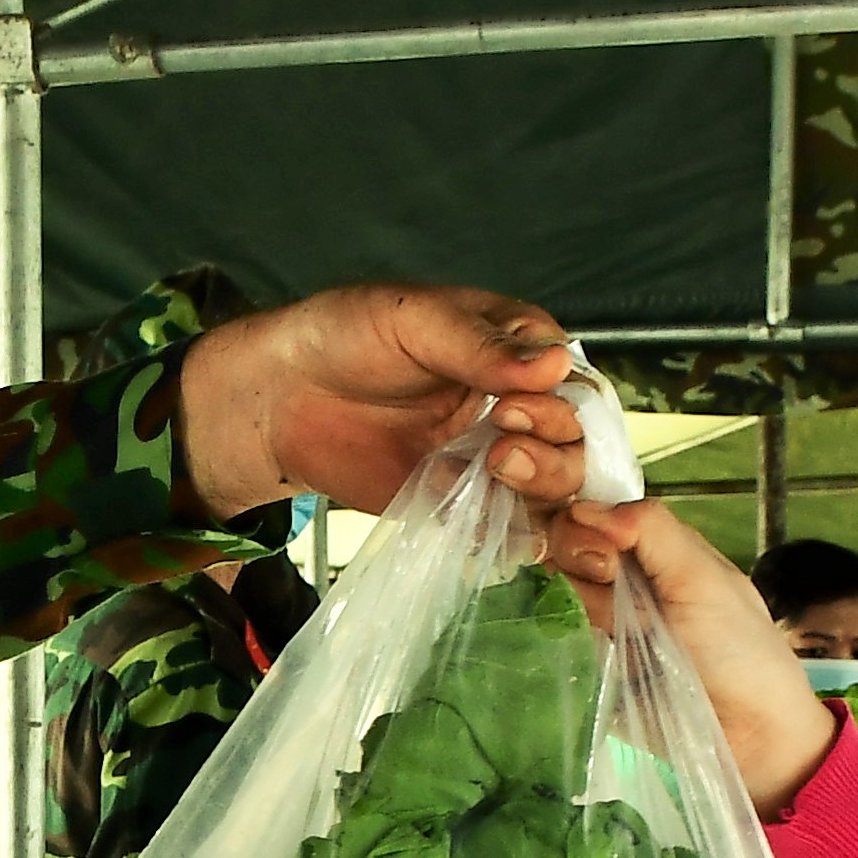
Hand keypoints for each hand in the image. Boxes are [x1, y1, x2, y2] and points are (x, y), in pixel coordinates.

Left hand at [174, 280, 576, 519]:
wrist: (280, 395)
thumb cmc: (347, 334)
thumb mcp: (416, 319)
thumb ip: (483, 346)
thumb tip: (553, 362)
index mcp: (520, 355)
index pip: (577, 388)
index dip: (562, 406)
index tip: (515, 407)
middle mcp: (517, 412)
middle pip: (574, 450)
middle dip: (553, 456)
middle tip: (501, 450)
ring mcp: (490, 464)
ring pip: (550, 497)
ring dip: (539, 496)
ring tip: (495, 475)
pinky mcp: (457, 508)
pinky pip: (502, 533)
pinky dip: (504, 537)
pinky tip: (481, 526)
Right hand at [543, 501, 832, 813]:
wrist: (749, 737)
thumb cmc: (739, 651)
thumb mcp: (702, 577)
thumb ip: (651, 530)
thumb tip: (584, 506)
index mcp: (657, 548)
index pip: (595, 510)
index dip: (583, 520)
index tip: (603, 549)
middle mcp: (626, 578)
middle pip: (566, 545)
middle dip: (579, 560)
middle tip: (610, 586)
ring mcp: (605, 622)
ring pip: (556, 589)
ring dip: (578, 604)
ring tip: (616, 630)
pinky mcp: (591, 665)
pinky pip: (555, 638)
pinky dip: (557, 637)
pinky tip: (576, 643)